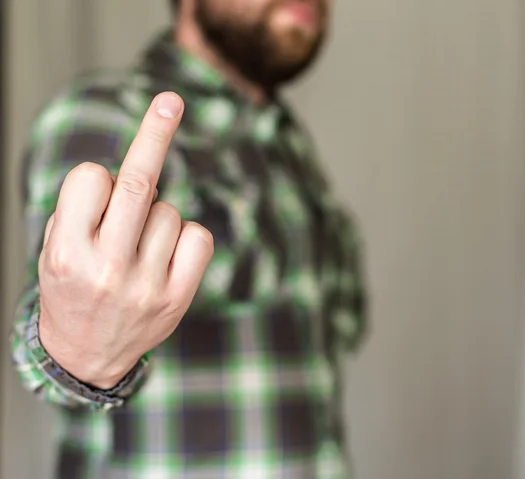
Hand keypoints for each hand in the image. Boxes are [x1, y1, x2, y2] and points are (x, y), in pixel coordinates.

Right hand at [37, 92, 213, 388]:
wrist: (86, 356)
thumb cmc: (71, 289)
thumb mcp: (56, 251)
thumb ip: (84, 211)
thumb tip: (137, 165)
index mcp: (68, 252)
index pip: (92, 178)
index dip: (99, 176)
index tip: (102, 183)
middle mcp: (108, 268)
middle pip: (138, 183)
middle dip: (155, 135)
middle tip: (171, 101)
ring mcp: (147, 284)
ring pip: (169, 210)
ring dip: (157, 215)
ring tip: (138, 250)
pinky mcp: (178, 296)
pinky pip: (198, 236)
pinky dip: (186, 235)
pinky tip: (167, 255)